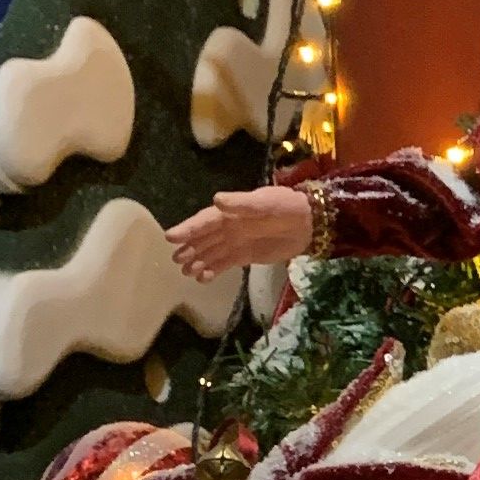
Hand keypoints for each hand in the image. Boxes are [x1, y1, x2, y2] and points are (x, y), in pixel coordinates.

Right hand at [168, 186, 312, 280]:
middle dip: (189, 248)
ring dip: (198, 261)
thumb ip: (242, 204)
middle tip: (176, 259)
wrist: (309, 222)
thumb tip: (216, 200)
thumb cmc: (286, 205)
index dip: (188, 229)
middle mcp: (228, 227)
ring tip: (185, 272)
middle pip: (203, 239)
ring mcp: (236, 242)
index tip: (171, 237)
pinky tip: (203, 278)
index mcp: (230, 212)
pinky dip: (213, 271)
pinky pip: (224, 264)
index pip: (204, 221)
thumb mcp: (265, 201)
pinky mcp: (245, 256)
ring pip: (211, 253)